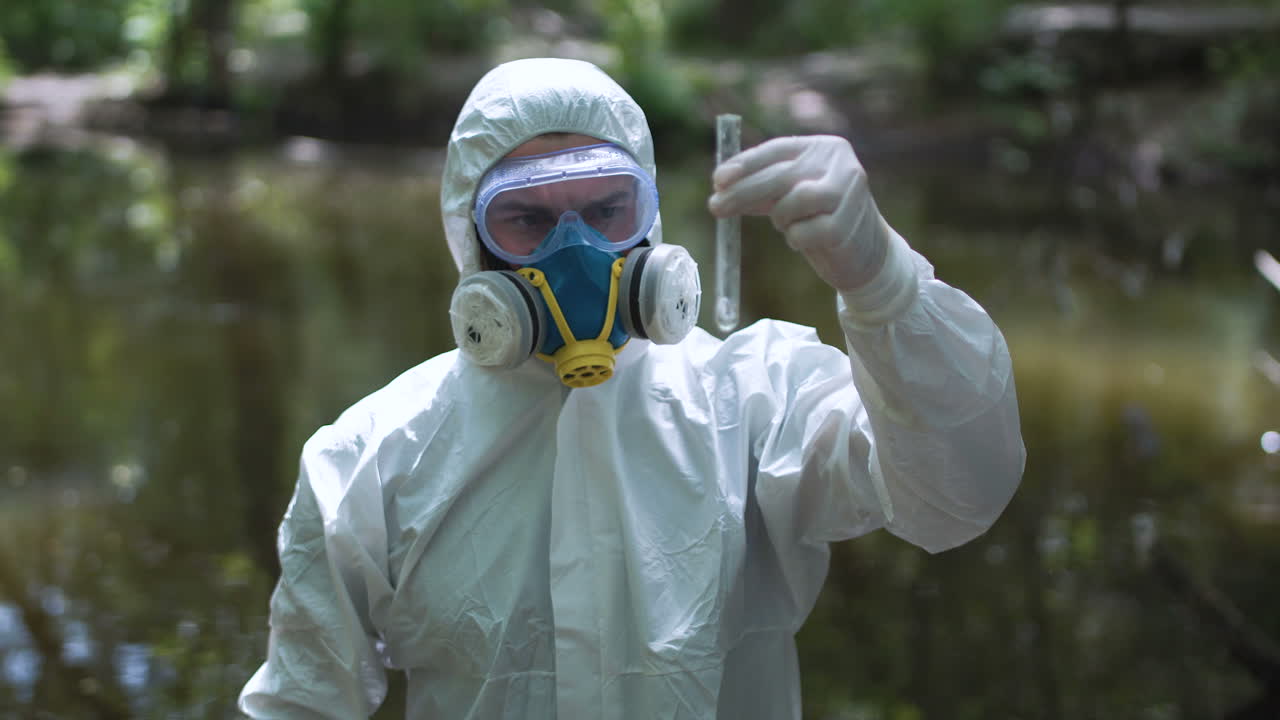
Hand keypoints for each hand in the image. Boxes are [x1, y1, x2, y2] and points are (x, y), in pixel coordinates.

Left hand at [707, 135, 889, 291]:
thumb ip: (763, 189)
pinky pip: (802, 233)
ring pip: (792, 202)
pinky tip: (807, 240)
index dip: (745, 164)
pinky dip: (795, 239)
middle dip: (743, 193)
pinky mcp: (849, 224)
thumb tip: (720, 188)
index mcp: (824, 147)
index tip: (717, 180)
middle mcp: (840, 162)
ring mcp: (849, 191)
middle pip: (781, 175)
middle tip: (715, 208)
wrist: (866, 252)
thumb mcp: (792, 196)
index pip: (777, 150)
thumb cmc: (821, 218)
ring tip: (789, 225)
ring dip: (781, 219)